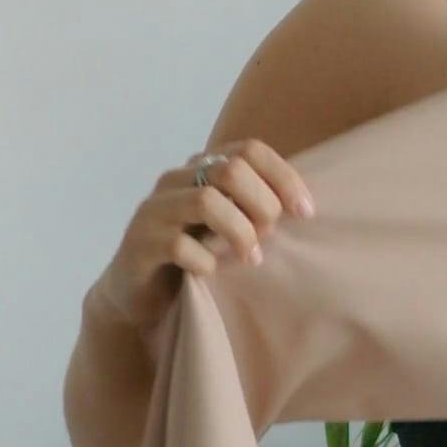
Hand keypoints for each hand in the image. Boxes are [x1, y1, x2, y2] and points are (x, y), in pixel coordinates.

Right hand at [88, 138, 316, 328]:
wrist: (140, 296)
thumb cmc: (194, 256)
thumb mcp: (228, 225)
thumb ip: (253, 206)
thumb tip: (303, 206)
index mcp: (201, 169)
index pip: (249, 150)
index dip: (283, 177)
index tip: (306, 212)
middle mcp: (175, 181)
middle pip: (230, 170)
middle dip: (262, 204)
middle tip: (270, 235)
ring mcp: (154, 211)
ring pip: (207, 201)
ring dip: (240, 232)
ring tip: (251, 258)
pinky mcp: (140, 244)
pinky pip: (180, 246)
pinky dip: (206, 261)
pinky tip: (212, 273)